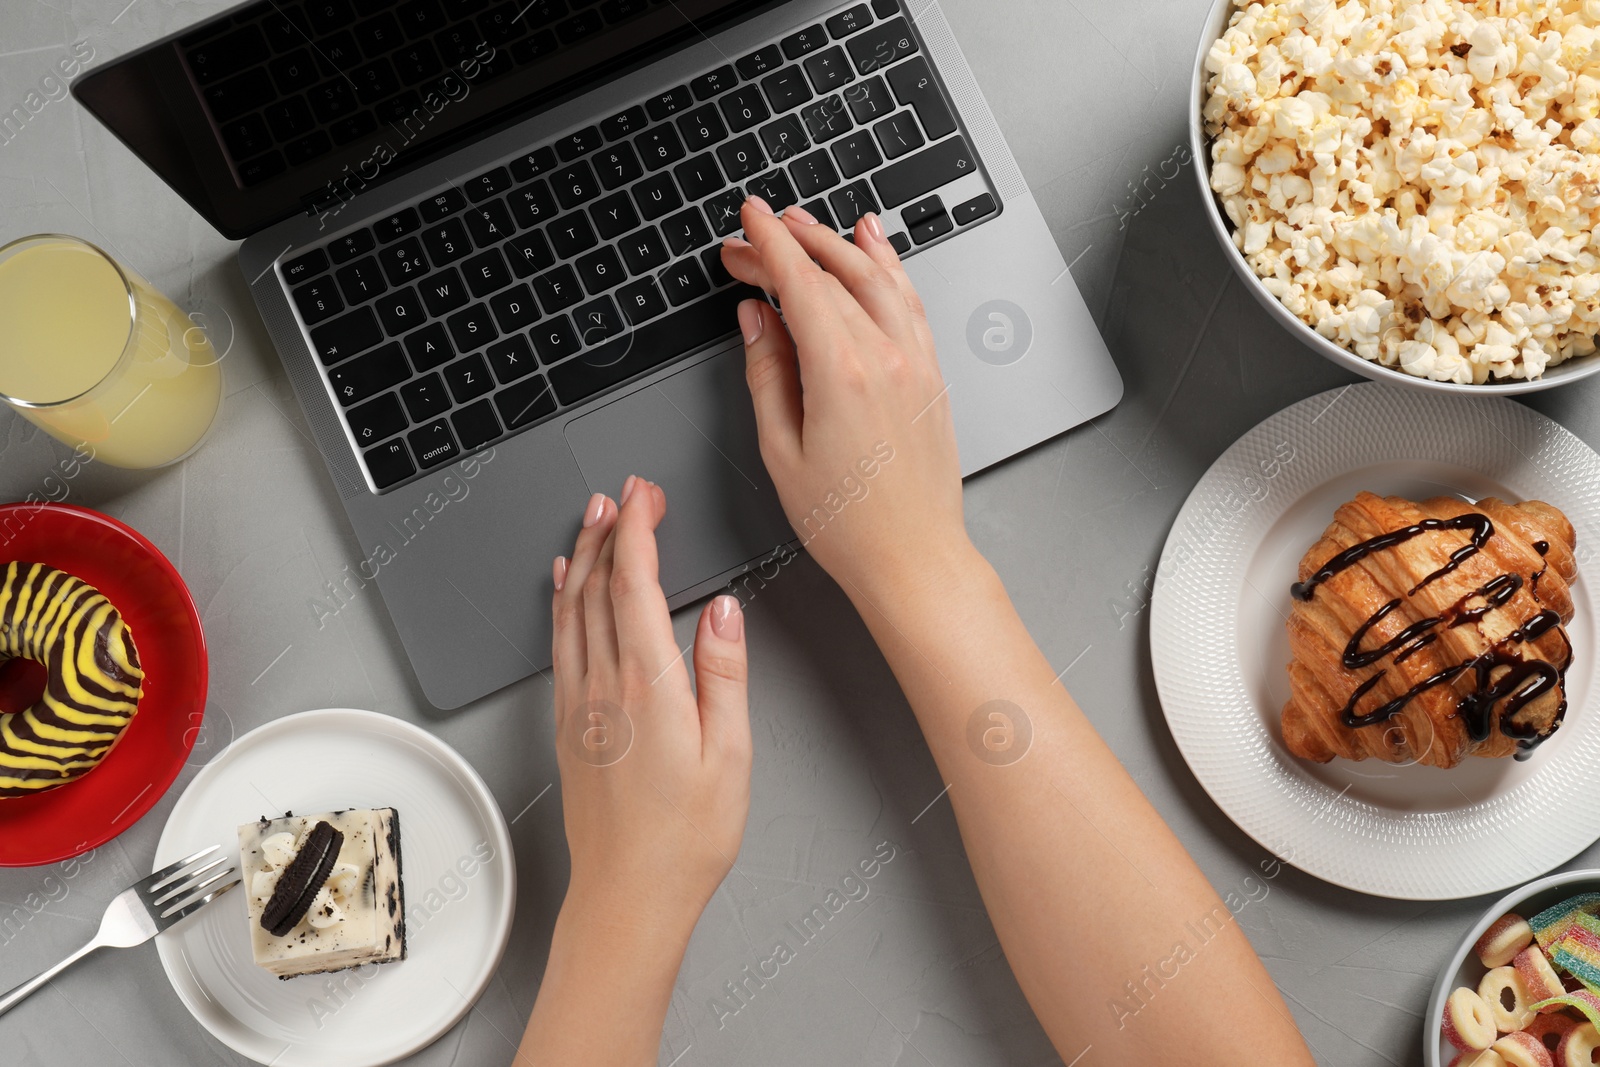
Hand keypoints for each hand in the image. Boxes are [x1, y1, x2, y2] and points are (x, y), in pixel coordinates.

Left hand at [549, 476, 751, 939]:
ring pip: (570, 610)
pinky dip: (560, 602)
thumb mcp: (731, 754)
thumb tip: (724, 613)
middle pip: (596, 587)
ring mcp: (579, 704)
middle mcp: (604, 688)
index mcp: (649, 687)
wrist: (630, 895)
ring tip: (592, 518)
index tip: (644, 495)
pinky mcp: (567, 724)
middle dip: (609, 530)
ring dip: (580, 556)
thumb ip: (725, 674)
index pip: (634, 585)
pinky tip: (562, 587)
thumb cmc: (686, 838)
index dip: (637, 530)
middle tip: (625, 493)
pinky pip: (558, 643)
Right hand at [720, 199, 972, 604]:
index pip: (799, 282)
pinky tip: (875, 248)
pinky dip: (889, 266)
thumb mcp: (782, 451)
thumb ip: (766, 374)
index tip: (747, 221)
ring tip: (808, 222)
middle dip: (789, 244)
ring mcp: (915, 362)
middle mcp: (885, 357)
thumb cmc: (849, 523)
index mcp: (841, 372)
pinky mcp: (930, 375)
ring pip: (877, 277)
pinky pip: (909, 301)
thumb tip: (755, 321)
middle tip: (755, 235)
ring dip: (839, 243)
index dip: (768, 244)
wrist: (913, 558)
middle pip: (832, 275)